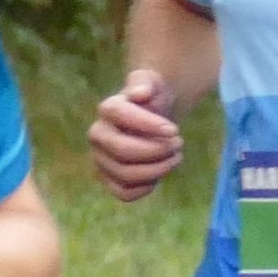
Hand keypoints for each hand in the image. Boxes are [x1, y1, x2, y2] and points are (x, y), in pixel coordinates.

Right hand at [88, 70, 184, 202]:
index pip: (121, 116)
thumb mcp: (152, 83)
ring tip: (175, 157)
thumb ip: (145, 83)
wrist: (152, 119)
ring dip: (157, 170)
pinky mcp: (109, 180)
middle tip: (179, 144)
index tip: (174, 130)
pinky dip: (145, 188)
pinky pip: (124, 193)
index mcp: (107, 109)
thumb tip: (140, 93)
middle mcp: (98, 135)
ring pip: (125, 174)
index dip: (149, 125)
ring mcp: (101, 160)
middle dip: (156, 150)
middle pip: (123, 150)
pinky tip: (159, 174)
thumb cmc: (152, 100)